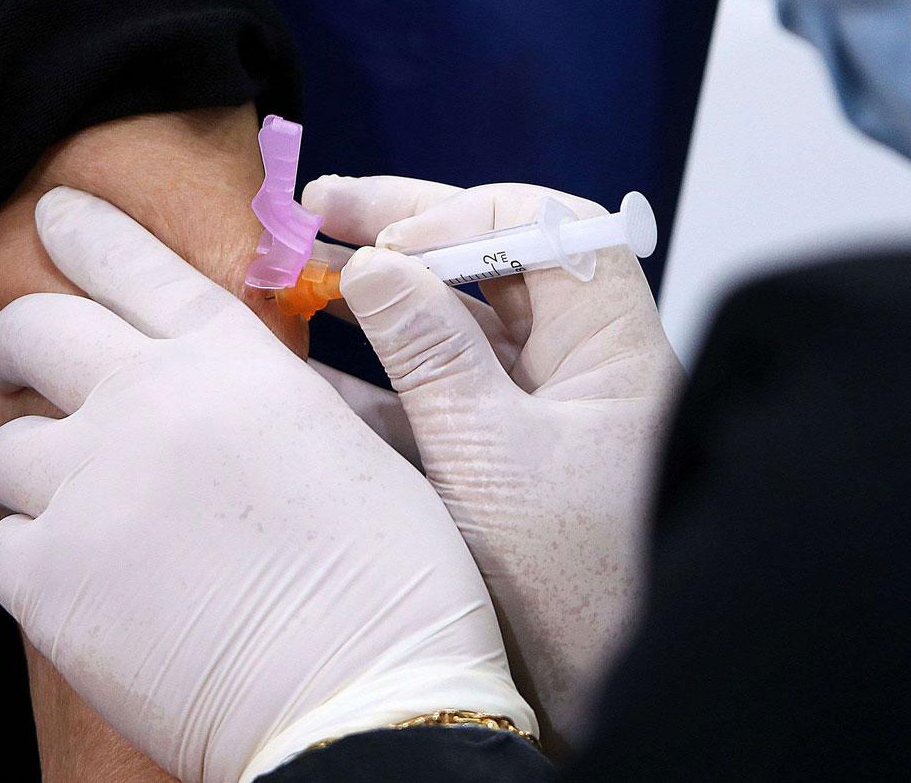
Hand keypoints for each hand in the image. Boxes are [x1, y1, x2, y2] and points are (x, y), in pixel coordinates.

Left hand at [0, 187, 534, 782]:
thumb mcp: (351, 448)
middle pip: (33, 331)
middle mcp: (145, 403)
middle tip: (12, 366)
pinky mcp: (49, 580)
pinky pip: (3, 549)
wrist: (363, 696)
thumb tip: (214, 396)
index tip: (51, 213)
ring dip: (33, 472)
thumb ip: (266, 402)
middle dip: (11, 342)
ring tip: (74, 508)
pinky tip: (87, 585)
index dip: (90, 233)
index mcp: (230, 364)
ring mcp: (88, 488)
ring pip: (5, 451)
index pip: (137, 268)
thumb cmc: (392, 580)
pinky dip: (36, 560)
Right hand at [301, 176, 683, 752]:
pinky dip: (376, 382)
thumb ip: (429, 352)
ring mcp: (539, 417)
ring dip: (380, 306)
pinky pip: (437, 401)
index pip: (541, 225)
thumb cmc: (579, 585)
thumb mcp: (488, 456)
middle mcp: (578, 367)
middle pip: (490, 266)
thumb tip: (378, 262)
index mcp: (607, 345)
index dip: (455, 212)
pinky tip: (306, 371)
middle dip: (404, 238)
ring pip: (456, 332)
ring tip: (296, 277)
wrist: (614, 697)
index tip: (379, 236)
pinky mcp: (503, 467)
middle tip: (316, 212)